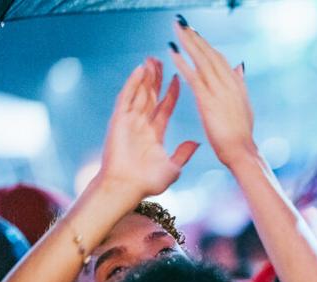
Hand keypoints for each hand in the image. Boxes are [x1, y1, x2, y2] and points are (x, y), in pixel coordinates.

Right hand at [98, 58, 198, 199]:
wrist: (127, 188)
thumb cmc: (147, 183)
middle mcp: (141, 124)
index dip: (171, 92)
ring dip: (145, 76)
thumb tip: (196, 143)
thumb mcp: (173, 167)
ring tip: (151, 59)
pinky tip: (140, 70)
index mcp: (154, 133)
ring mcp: (129, 121)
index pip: (165, 107)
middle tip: (161, 60)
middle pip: (150, 95)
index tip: (178, 78)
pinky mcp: (119, 120)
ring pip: (139, 93)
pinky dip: (133, 83)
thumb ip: (183, 153)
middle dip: (156, 78)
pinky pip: (127, 98)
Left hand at [170, 22, 256, 167]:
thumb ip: (240, 85)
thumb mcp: (244, 106)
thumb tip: (240, 67)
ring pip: (202, 60)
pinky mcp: (209, 100)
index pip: (220, 59)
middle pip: (210, 54)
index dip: (207, 45)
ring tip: (176, 28)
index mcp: (237, 86)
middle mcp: (229, 84)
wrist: (242, 151)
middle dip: (195, 37)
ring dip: (188, 42)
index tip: (195, 34)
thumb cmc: (241, 135)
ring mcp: (220, 91)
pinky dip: (182, 62)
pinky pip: (193, 76)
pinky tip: (172, 51)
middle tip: (181, 22)